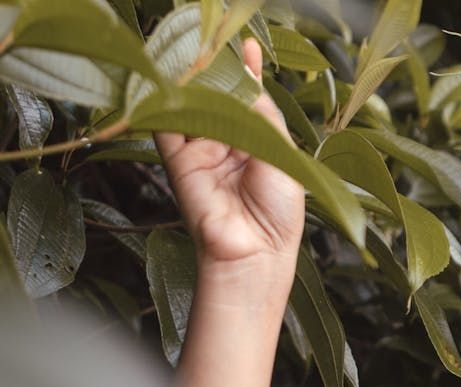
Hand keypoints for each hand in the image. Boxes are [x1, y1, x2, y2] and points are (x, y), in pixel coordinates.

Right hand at [154, 38, 304, 266]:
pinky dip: (164, 104)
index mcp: (258, 144)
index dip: (248, 73)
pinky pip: (166, 129)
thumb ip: (264, 118)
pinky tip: (172, 83)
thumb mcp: (282, 156)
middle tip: (218, 47)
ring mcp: (202, 153)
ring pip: (192, 107)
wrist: (256, 253)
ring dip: (193, 83)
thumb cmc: (279, 212)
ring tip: (199, 58)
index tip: (249, 47)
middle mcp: (228, 145)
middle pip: (218, 99)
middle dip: (218, 73)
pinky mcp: (180, 164)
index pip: (249, 100)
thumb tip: (250, 83)